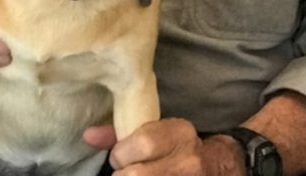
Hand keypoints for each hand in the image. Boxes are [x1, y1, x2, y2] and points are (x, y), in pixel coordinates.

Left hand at [85, 119, 241, 175]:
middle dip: (123, 175)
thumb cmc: (176, 147)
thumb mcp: (156, 133)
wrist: (217, 167)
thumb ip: (120, 134)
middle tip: (125, 172)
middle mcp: (189, 160)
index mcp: (180, 133)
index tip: (121, 158)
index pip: (141, 143)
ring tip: (134, 175)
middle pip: (138, 174)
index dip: (122, 154)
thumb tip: (88, 136)